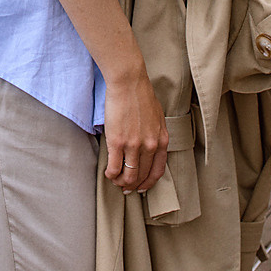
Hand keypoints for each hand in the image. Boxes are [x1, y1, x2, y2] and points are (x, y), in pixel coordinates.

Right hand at [103, 71, 168, 194]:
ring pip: (128, 175)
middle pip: (141, 175)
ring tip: (115, 180)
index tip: (141, 186)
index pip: (157, 171)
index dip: (148, 182)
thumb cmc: (141, 95)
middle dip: (132, 184)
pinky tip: (108, 173)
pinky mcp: (118, 142)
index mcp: (162, 140)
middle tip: (125, 187)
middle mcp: (150, 146)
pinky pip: (114, 167)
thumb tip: (150, 147)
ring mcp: (134, 145)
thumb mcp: (157, 118)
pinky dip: (111, 174)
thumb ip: (156, 134)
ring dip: (121, 182)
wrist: (129, 83)